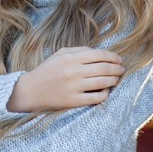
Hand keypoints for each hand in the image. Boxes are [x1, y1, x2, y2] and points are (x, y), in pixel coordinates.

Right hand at [6, 46, 124, 111]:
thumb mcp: (60, 54)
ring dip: (113, 80)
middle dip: (117, 68)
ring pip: (102, 82)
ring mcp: (74, 87)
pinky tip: (106, 91)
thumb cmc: (47, 70)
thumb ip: (79, 50)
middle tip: (122, 69)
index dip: (113, 57)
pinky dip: (105, 94)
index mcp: (70, 57)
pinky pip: (96, 97)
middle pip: (104, 68)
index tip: (119, 59)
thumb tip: (99, 53)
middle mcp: (73, 71)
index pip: (99, 55)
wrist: (30, 91)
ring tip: (116, 79)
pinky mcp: (73, 101)